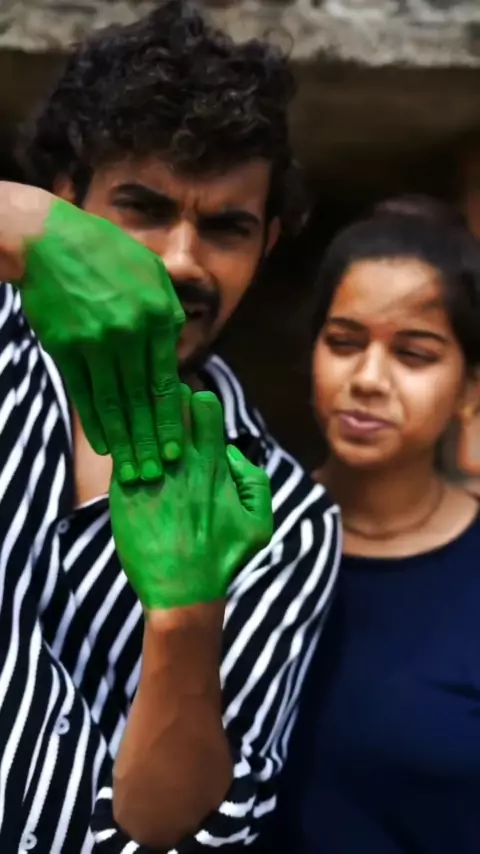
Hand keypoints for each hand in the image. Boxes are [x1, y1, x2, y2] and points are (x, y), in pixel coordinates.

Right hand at [18, 196, 184, 482]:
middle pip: (141, 401)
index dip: (171, 420)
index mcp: (156, 317)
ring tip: (132, 469)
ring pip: (113, 403)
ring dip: (124, 441)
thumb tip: (175, 354)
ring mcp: (94, 342)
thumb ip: (168, 314)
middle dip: (149, 442)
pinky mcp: (64, 348)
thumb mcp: (152, 272)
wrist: (51, 240)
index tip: (177, 449)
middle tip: (156, 474)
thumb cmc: (109, 254)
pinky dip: (94, 422)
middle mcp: (128, 333)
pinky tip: (104, 445)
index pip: (166, 382)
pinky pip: (83, 393)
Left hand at [109, 385, 273, 609]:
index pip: (203, 404)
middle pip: (170, 405)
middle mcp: (180, 464)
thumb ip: (255, 481)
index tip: (193, 415)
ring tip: (146, 439)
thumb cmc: (222, 559)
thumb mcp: (259, 522)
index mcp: (213, 465)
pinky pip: (121, 455)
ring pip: (142, 424)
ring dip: (145, 426)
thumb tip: (230, 454)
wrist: (181, 593)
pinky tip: (129, 462)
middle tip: (165, 419)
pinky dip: (125, 451)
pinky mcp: (124, 492)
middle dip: (168, 404)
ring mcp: (151, 475)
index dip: (198, 403)